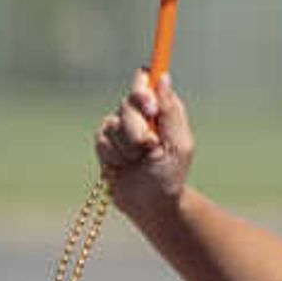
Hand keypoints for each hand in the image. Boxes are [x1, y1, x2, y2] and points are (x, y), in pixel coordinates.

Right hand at [94, 71, 193, 208]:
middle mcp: (137, 112)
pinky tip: (124, 166)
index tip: (151, 109)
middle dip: (139, 129)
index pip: (144, 78)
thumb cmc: (170, 174)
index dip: (143, 89)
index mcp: (159, 107)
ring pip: (114, 124)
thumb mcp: (179, 144)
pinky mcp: (103, 142)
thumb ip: (171, 111)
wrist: (150, 202)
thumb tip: (163, 78)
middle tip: (151, 147)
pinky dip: (116, 157)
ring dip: (129, 148)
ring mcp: (118, 126)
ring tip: (139, 161)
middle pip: (128, 102)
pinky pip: (103, 141)